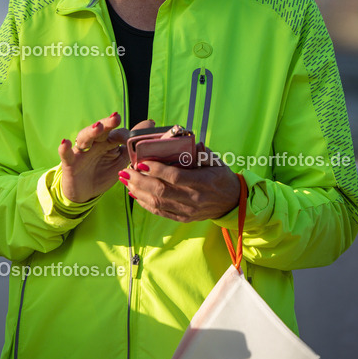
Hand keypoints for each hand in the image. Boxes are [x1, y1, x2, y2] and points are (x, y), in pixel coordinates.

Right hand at [58, 113, 152, 203]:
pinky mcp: (69, 163)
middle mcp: (95, 144)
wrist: (83, 193)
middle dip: (108, 123)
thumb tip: (150, 125)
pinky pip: (66, 154)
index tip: (138, 135)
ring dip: (91, 131)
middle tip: (117, 117)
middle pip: (101, 130)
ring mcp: (81, 152)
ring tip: (98, 127)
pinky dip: (65, 148)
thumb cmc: (102, 173)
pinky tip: (65, 143)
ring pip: (85, 138)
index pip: (117, 134)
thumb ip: (133, 147)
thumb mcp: (121, 162)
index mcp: (108, 143)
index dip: (126, 135)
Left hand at [118, 144, 240, 221]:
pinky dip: (145, 203)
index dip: (156, 170)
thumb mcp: (216, 161)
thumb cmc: (221, 177)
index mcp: (202, 181)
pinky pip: (160, 212)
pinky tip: (134, 194)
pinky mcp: (183, 218)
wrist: (232, 202)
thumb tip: (188, 140)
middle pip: (161, 191)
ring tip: (125, 180)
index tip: (141, 162)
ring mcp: (188, 210)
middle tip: (126, 171)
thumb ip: (200, 151)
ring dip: (138, 192)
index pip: (175, 177)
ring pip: (158, 203)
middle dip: (140, 181)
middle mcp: (194, 198)